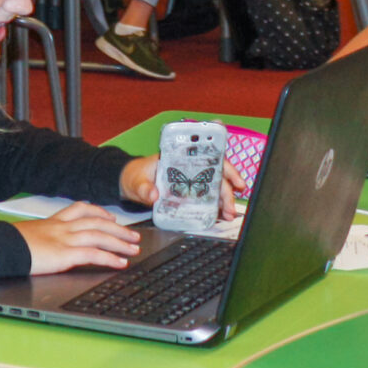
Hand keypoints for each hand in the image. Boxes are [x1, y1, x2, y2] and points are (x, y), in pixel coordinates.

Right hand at [12, 203, 141, 274]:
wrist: (2, 247)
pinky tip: (121, 263)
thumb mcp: (27, 235)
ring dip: (120, 242)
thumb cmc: (9, 244)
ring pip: (100, 236)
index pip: (79, 209)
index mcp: (53, 222)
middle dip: (118, 228)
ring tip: (134, 248)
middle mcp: (62, 227)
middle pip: (96, 222)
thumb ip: (40, 238)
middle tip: (133, 235)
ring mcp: (65, 239)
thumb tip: (43, 246)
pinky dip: (110, 258)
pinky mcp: (66, 254)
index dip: (98, 212)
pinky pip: (94, 254)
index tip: (109, 216)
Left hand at [122, 153, 250, 217]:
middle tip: (236, 197)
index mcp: (177, 157)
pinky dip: (217, 204)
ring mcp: (190, 179)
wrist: (131, 185)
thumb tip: (154, 194)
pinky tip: (222, 213)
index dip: (221, 159)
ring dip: (225, 197)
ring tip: (229, 212)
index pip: (204, 154)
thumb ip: (144, 188)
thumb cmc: (135, 177)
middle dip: (229, 184)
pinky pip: (208, 196)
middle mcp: (188, 166)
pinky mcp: (190, 192)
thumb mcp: (137, 182)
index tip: (231, 167)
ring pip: (214, 185)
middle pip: (214, 171)